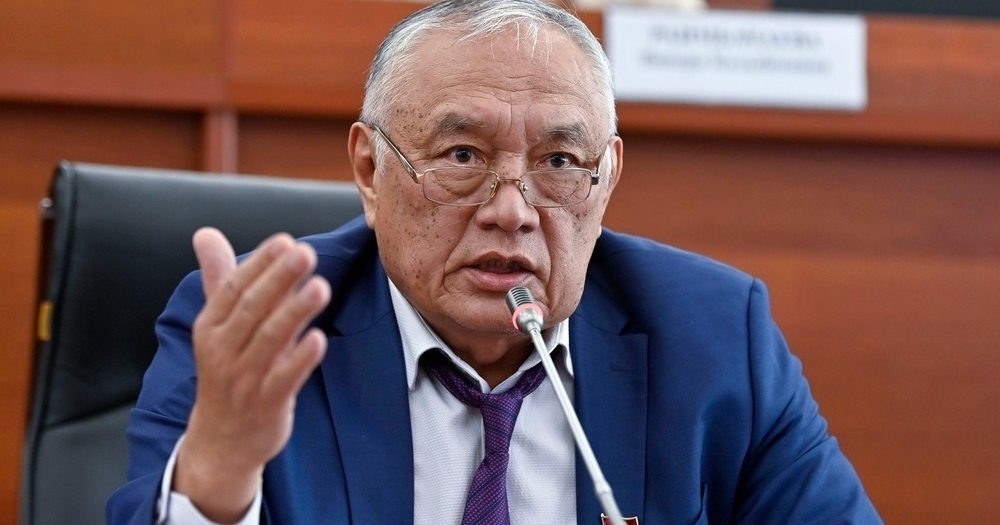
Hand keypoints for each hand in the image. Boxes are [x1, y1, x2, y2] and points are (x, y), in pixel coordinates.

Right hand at [174, 227, 329, 522]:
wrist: (220, 441)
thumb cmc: (226, 370)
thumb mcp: (216, 326)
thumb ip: (219, 278)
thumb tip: (205, 233)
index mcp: (210, 327)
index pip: (234, 289)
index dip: (259, 264)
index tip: (285, 241)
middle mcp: (222, 350)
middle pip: (252, 309)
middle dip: (279, 280)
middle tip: (306, 253)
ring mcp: (243, 379)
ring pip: (269, 341)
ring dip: (295, 312)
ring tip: (320, 287)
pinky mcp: (266, 404)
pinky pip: (284, 379)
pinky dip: (300, 359)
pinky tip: (319, 338)